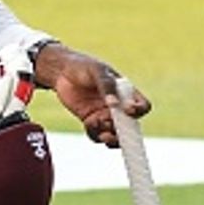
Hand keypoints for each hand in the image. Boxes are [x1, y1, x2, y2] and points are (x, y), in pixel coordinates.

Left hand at [32, 44, 150, 147]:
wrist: (61, 71)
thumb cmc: (83, 66)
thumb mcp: (97, 71)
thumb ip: (106, 86)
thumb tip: (114, 104)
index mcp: (126, 93)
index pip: (142, 106)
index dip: (139, 111)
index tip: (128, 110)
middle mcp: (118, 107)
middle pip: (130, 127)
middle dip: (125, 133)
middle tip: (115, 130)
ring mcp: (104, 115)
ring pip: (114, 134)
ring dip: (111, 138)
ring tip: (104, 134)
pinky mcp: (90, 121)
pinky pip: (96, 135)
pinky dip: (95, 135)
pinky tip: (89, 124)